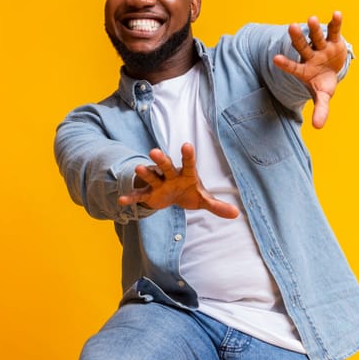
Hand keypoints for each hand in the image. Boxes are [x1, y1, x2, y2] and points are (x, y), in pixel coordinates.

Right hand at [118, 143, 238, 218]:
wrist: (172, 196)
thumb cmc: (189, 192)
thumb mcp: (203, 199)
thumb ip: (217, 206)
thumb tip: (236, 214)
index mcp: (186, 174)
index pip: (188, 164)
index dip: (187, 155)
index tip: (186, 145)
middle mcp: (170, 175)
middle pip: (166, 166)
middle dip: (161, 160)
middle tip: (155, 152)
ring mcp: (158, 183)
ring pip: (151, 177)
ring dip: (145, 174)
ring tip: (138, 168)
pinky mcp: (149, 194)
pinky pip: (140, 196)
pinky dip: (132, 198)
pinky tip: (122, 201)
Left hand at [273, 12, 346, 128]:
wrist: (332, 71)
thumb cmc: (323, 84)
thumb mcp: (323, 97)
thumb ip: (320, 110)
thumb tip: (317, 127)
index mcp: (304, 70)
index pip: (293, 67)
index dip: (285, 64)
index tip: (274, 58)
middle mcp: (311, 56)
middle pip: (302, 47)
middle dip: (297, 38)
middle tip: (291, 27)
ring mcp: (321, 47)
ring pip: (316, 37)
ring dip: (314, 29)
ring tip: (311, 19)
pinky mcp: (334, 40)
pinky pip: (334, 30)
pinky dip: (335, 22)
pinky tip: (337, 14)